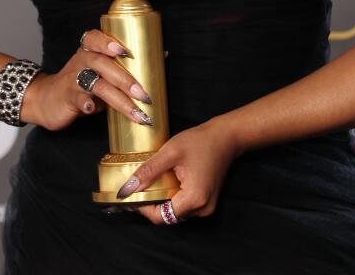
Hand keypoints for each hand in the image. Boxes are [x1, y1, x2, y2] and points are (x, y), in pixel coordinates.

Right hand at [20, 29, 153, 131]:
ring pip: (96, 85)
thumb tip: (163, 57)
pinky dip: (86, 104)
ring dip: (118, 99)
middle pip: (102, 64)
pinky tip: (93, 110)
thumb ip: (123, 67)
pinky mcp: (67, 98)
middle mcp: (81, 62)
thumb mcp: (99, 72)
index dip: (108, 42)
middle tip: (144, 95)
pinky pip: (78, 99)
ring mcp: (73, 80)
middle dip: (126, 79)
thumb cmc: (81, 83)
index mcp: (89, 51)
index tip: (124, 51)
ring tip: (136, 112)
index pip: (94, 38)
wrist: (46, 100)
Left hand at [116, 119, 241, 224]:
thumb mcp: (170, 152)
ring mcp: (206, 206)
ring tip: (150, 182)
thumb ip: (149, 171)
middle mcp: (202, 208)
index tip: (129, 196)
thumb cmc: (202, 141)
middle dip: (150, 203)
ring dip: (161, 200)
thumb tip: (127, 189)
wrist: (226, 136)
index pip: (160, 216)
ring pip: (175, 212)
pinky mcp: (206, 201)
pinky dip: (172, 197)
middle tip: (136, 187)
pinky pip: (183, 206)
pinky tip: (165, 182)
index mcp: (194, 199)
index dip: (142, 209)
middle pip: (167, 216)